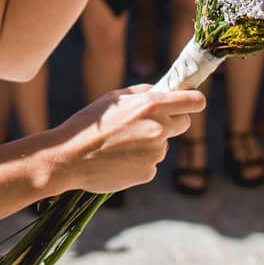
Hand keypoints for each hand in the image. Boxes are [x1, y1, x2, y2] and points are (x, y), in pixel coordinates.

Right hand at [47, 84, 206, 194]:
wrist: (69, 158)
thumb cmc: (89, 124)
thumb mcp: (114, 98)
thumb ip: (143, 93)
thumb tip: (163, 91)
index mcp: (151, 105)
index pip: (194, 101)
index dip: (195, 101)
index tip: (192, 103)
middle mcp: (159, 128)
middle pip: (184, 123)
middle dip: (171, 122)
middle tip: (146, 124)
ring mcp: (155, 153)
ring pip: (163, 145)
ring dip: (149, 144)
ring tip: (119, 145)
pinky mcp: (148, 172)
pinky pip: (151, 163)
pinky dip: (139, 161)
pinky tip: (118, 159)